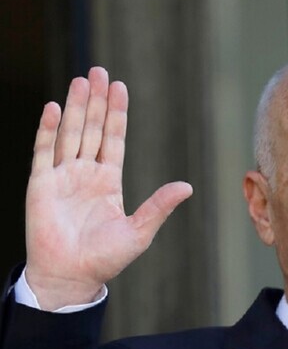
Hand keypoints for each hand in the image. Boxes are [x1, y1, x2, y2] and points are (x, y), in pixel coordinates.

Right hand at [25, 67, 192, 310]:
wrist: (72, 277)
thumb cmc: (106, 259)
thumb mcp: (139, 230)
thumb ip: (159, 206)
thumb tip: (187, 186)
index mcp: (108, 182)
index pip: (114, 139)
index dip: (117, 114)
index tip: (120, 87)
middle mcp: (85, 174)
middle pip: (92, 129)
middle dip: (96, 100)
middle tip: (99, 71)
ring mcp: (62, 178)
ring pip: (70, 133)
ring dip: (76, 107)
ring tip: (81, 80)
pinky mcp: (40, 186)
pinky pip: (44, 152)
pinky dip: (48, 130)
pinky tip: (54, 108)